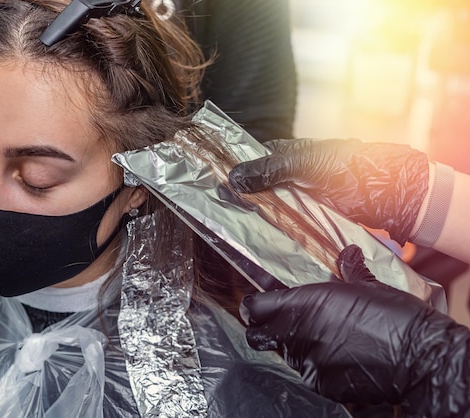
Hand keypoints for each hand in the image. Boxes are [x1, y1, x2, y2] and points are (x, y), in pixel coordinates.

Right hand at [228, 138, 428, 243]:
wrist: (387, 193)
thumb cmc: (347, 167)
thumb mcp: (303, 164)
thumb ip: (269, 170)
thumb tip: (234, 178)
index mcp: (286, 153)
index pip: (250, 160)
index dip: (233, 171)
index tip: (212, 185)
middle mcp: (289, 175)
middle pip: (257, 187)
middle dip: (241, 198)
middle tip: (219, 212)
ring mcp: (298, 197)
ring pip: (269, 206)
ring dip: (256, 217)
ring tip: (234, 229)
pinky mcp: (309, 217)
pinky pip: (285, 222)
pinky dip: (273, 230)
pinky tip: (260, 239)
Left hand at [240, 244, 469, 416]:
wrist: (418, 357)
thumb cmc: (394, 316)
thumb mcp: (368, 285)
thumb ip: (347, 271)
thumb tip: (347, 255)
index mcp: (304, 303)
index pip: (255, 307)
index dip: (253, 307)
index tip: (257, 305)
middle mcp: (298, 333)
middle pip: (258, 336)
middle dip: (263, 330)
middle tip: (279, 325)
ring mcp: (308, 362)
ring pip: (285, 355)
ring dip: (295, 347)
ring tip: (323, 340)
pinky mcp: (321, 384)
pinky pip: (308, 374)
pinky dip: (317, 367)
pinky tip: (339, 359)